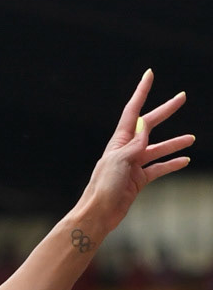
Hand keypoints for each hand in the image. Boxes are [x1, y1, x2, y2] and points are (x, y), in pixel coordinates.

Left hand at [82, 70, 192, 234]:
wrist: (98, 215)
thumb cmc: (104, 187)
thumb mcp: (120, 161)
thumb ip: (135, 144)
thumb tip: (145, 129)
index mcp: (118, 142)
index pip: (132, 111)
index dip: (141, 92)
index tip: (150, 74)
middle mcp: (126, 150)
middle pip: (149, 126)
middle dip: (165, 112)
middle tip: (182, 98)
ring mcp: (133, 165)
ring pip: (157, 149)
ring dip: (174, 143)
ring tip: (191, 138)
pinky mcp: (138, 180)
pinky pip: (158, 169)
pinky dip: (171, 164)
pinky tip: (184, 161)